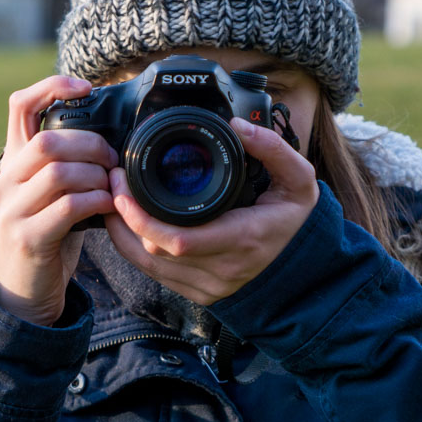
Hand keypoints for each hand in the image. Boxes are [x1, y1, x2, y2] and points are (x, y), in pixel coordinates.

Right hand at [0, 75, 117, 324]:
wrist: (22, 292)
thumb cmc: (46, 236)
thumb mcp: (46, 194)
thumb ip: (60, 164)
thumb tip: (104, 136)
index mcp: (11, 163)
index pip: (20, 106)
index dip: (51, 87)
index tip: (85, 88)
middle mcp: (4, 182)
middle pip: (47, 141)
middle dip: (91, 145)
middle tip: (113, 161)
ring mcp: (12, 211)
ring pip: (59, 172)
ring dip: (96, 176)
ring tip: (111, 187)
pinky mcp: (28, 238)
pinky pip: (68, 207)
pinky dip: (96, 201)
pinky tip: (107, 206)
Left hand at [103, 117, 318, 304]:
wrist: (306, 266)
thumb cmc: (296, 220)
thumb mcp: (299, 179)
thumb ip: (273, 149)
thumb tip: (238, 126)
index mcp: (242, 239)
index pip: (178, 240)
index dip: (141, 218)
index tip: (123, 188)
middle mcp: (223, 269)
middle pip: (155, 251)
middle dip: (125, 218)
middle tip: (114, 183)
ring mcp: (209, 287)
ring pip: (148, 266)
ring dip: (124, 235)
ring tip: (115, 201)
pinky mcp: (199, 294)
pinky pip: (155, 275)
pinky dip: (135, 250)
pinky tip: (127, 226)